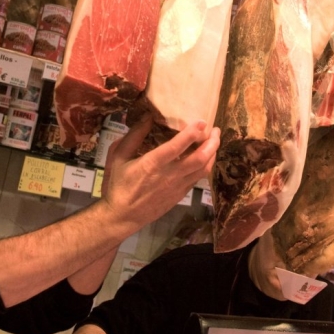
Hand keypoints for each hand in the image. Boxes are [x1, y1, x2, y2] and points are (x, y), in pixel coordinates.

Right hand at [101, 114, 219, 227]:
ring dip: (212, 154)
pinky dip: (205, 166)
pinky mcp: (180, 195)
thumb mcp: (118, 156)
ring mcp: (177, 187)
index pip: (177, 146)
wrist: (122, 216)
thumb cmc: (118, 184)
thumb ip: (134, 136)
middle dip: (212, 142)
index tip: (202, 121)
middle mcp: (169, 175)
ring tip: (214, 141)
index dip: (191, 133)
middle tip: (216, 130)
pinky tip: (206, 157)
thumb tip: (148, 116)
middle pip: (199, 158)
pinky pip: (198, 179)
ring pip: (203, 170)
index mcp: (152, 164)